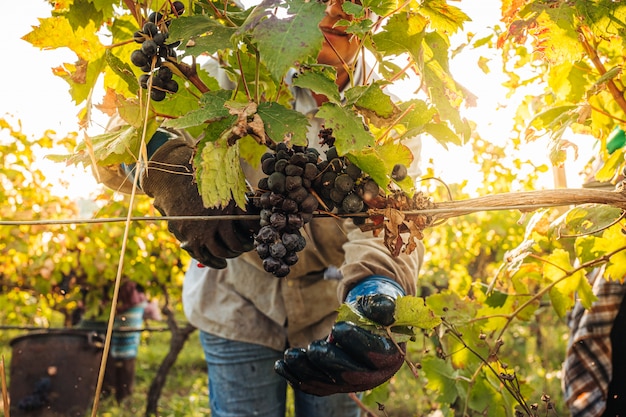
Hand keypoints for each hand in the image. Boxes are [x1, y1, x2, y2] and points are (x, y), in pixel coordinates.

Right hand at [140, 138, 258, 267]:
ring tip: (235, 253)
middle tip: (248, 245)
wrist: (172, 174)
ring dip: (230, 255)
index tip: (257, 233)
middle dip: (244, 246)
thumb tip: (258, 214)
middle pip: (236, 244)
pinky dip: (214, 262)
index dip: (256, 231)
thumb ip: (244, 198)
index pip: (250, 227)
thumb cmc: (205, 176)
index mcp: (230, 204)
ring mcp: (200, 230)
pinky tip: (221, 264)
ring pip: (220, 252)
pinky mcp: (187, 236)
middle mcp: (216, 220)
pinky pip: (202, 256)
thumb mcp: (230, 182)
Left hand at [274, 276, 405, 395]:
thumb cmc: (378, 313)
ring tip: (288, 356)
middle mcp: (373, 376)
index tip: (337, 328)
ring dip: (306, 371)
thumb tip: (371, 305)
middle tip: (312, 348)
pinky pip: (315, 385)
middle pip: (350, 376)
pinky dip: (296, 378)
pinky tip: (280, 366)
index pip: (374, 354)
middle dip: (328, 362)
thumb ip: (381, 305)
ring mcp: (352, 383)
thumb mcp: (384, 304)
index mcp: (390, 356)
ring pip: (328, 383)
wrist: (373, 325)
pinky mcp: (334, 384)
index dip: (356, 342)